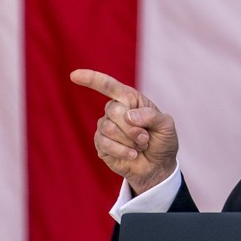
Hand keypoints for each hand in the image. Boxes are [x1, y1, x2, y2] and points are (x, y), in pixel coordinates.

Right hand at [71, 69, 178, 194]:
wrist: (158, 165)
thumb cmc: (162, 141)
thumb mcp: (166, 125)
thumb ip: (151, 116)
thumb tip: (128, 115)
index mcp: (130, 99)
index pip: (109, 86)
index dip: (92, 79)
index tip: (74, 75)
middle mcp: (115, 111)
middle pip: (114, 111)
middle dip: (133, 127)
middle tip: (145, 138)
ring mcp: (105, 128)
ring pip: (109, 128)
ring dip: (129, 140)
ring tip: (140, 145)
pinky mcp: (101, 145)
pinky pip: (105, 144)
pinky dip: (123, 150)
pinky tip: (133, 154)